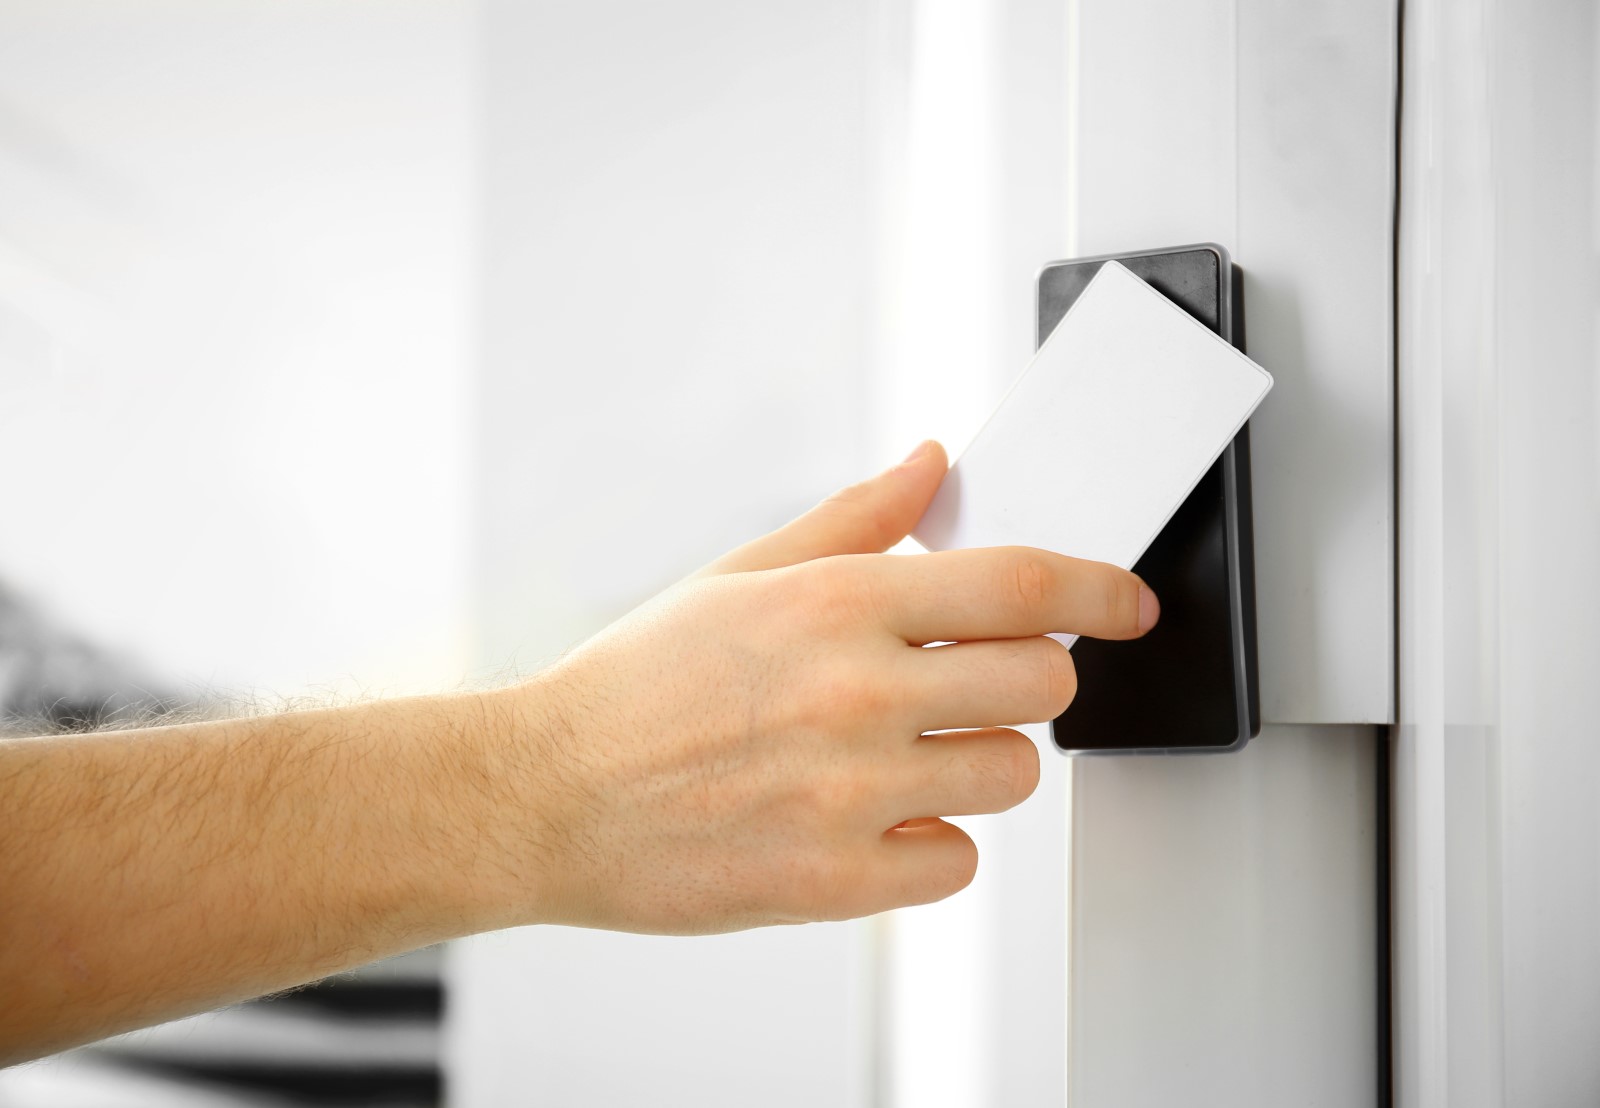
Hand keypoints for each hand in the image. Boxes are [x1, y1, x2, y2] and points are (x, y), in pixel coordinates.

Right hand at [492, 441, 1157, 934]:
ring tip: (911, 754)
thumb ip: (854, 520)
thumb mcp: (738, 573)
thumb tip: (932, 465)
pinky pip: (958, 860)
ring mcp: (849, 792)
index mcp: (835, 603)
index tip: (1127, 603)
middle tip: (978, 682)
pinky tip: (877, 816)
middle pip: (1041, 682)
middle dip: (1028, 677)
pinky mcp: (835, 879)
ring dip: (981, 760)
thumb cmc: (633, 686)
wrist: (545, 794)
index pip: (1021, 583)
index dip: (1099, 589)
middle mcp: (855, 692)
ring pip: (1012, 775)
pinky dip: (933, 841)